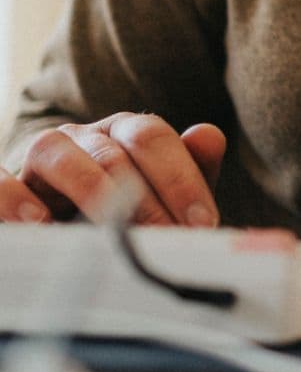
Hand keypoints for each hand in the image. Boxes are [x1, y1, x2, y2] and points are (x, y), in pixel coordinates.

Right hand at [0, 114, 225, 226]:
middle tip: (164, 237)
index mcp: (123, 134)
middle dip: (145, 196)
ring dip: (87, 186)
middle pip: (113, 148)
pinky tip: (37, 222)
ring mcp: (40, 160)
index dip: (180, 178)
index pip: (152, 137)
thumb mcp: (157, 197)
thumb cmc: (114, 214)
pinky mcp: (7, 184)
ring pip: (55, 150)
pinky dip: (13, 198)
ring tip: (110, 225)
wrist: (59, 231)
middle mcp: (82, 138)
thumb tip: (209, 136)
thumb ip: (188, 169)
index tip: (201, 223)